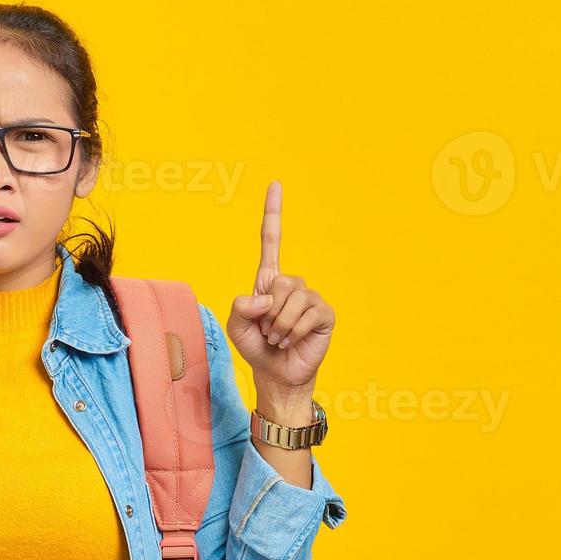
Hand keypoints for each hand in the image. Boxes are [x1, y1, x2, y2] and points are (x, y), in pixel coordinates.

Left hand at [226, 181, 334, 403]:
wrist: (276, 375)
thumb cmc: (257, 348)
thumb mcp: (236, 326)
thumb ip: (241, 306)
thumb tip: (267, 297)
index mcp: (269, 281)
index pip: (271, 240)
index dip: (273, 212)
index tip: (276, 184)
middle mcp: (291, 284)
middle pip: (279, 281)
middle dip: (267, 313)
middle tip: (268, 331)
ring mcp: (310, 297)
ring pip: (291, 298)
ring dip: (279, 326)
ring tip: (279, 337)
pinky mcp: (324, 313)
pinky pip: (306, 314)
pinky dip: (293, 332)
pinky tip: (293, 341)